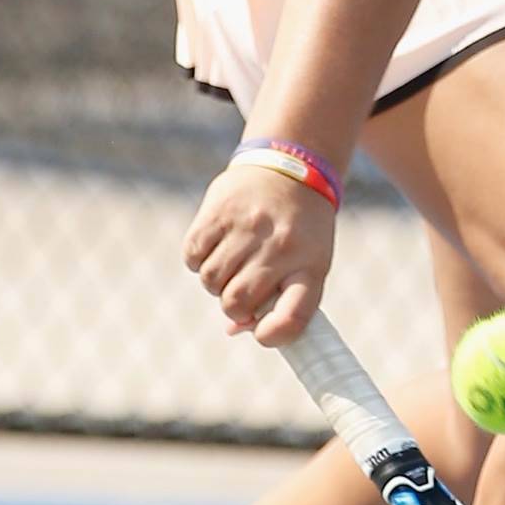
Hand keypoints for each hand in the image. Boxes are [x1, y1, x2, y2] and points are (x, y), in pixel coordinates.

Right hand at [182, 165, 335, 346]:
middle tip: (243, 288)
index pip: (293, 316)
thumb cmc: (300, 231)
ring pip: (211, 283)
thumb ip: (280, 300)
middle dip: (235, 307)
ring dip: (217, 281)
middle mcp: (281, 246)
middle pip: (238, 303)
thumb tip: (234, 329)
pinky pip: (193, 258)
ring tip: (234, 261)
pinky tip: (218, 245)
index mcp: (311, 264)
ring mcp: (248, 227)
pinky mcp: (219, 212)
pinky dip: (200, 260)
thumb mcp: (307, 262)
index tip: (262, 332)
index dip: (273, 336)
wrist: (290, 168)